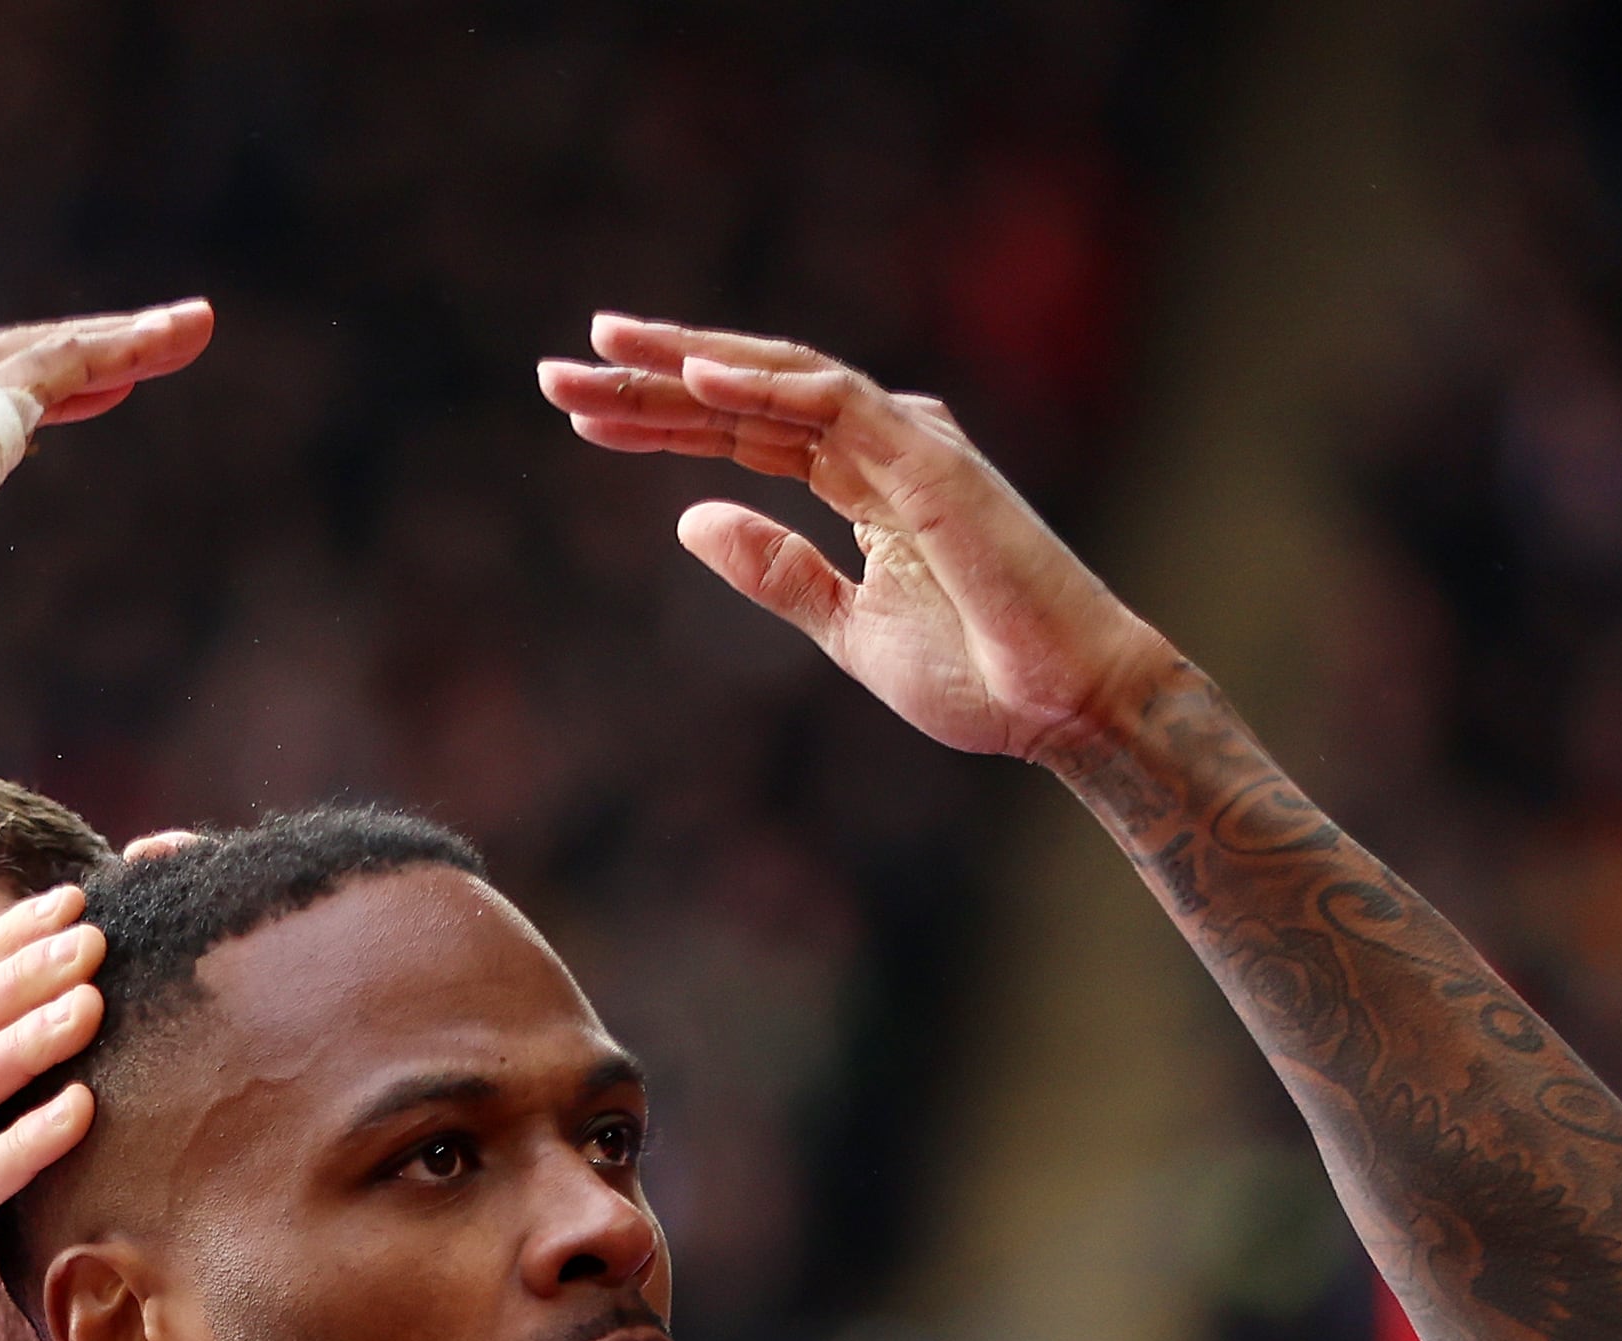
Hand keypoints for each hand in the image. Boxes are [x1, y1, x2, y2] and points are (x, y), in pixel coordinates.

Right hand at [0, 302, 215, 683]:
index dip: (37, 400)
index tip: (88, 401)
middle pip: (20, 359)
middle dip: (91, 353)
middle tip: (156, 342)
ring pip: (57, 351)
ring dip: (131, 340)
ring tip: (196, 326)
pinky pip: (75, 362)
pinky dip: (132, 346)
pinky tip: (181, 335)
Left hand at [538, 313, 1175, 762]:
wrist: (1068, 706)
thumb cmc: (980, 675)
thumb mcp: (849, 629)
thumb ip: (777, 573)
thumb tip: (691, 521)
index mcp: (863, 478)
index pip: (741, 431)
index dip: (659, 421)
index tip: (580, 418)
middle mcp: (882, 443)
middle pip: (745, 393)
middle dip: (648, 380)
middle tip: (554, 372)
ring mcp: (910, 443)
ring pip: (778, 379)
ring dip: (686, 366)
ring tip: (602, 353)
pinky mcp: (932, 463)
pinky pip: (835, 406)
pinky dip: (762, 387)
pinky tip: (692, 379)